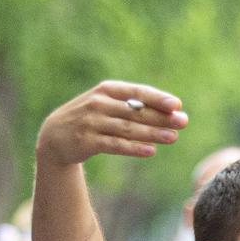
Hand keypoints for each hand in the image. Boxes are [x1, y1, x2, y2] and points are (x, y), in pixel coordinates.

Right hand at [36, 80, 188, 167]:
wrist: (56, 135)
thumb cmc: (91, 118)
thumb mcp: (108, 105)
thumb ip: (133, 106)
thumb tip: (169, 112)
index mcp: (107, 90)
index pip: (136, 92)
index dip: (157, 98)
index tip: (177, 104)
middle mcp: (99, 103)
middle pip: (135, 110)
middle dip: (161, 116)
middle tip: (183, 122)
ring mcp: (92, 122)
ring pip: (127, 128)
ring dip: (152, 133)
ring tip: (173, 137)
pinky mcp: (88, 141)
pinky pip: (115, 145)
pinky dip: (134, 148)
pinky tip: (151, 150)